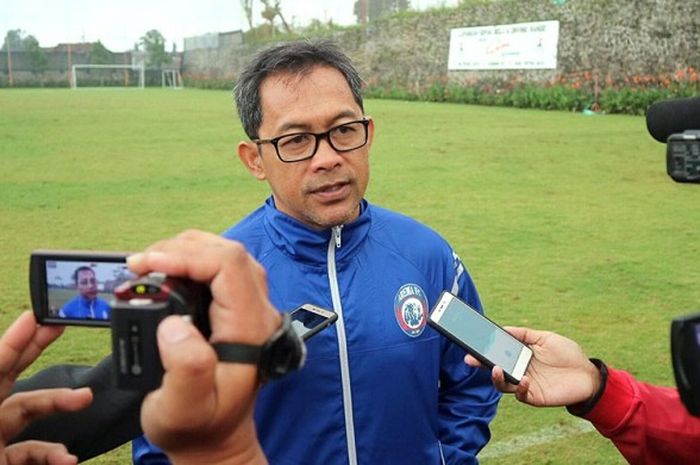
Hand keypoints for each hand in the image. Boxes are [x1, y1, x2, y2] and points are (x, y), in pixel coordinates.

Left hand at [0, 312, 92, 464]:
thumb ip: (20, 408)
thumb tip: (28, 397)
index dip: (15, 340)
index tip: (36, 317)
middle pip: (9, 374)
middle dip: (34, 348)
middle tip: (58, 326)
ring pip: (28, 410)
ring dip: (60, 403)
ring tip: (84, 400)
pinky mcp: (5, 459)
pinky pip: (33, 447)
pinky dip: (54, 452)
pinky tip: (67, 459)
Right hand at [129, 230, 275, 464]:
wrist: (215, 438)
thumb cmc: (198, 427)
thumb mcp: (183, 410)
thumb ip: (185, 368)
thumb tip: (174, 324)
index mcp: (250, 329)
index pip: (229, 266)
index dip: (187, 255)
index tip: (146, 265)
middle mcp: (258, 313)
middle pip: (228, 253)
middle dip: (181, 249)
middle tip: (140, 266)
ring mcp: (250, 309)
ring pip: (225, 256)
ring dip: (185, 252)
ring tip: (149, 267)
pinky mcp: (238, 309)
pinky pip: (219, 269)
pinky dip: (189, 262)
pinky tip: (166, 273)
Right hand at [465, 326, 600, 407]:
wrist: (588, 374)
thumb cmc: (568, 354)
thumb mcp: (545, 337)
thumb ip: (524, 334)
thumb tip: (502, 328)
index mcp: (520, 355)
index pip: (497, 352)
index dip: (484, 349)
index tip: (472, 343)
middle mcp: (519, 370)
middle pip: (495, 368)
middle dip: (480, 364)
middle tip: (470, 359)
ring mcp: (525, 384)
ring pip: (503, 384)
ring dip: (496, 378)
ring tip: (497, 369)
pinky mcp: (534, 396)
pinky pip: (520, 394)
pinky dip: (519, 387)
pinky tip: (524, 379)